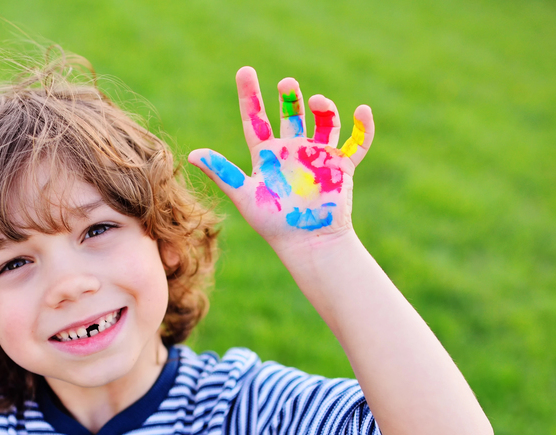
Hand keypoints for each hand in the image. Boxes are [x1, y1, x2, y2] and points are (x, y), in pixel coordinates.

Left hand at [189, 67, 373, 248]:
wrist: (307, 243)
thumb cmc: (273, 223)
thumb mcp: (245, 195)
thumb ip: (222, 172)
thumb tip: (192, 154)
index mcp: (267, 155)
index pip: (255, 119)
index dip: (249, 95)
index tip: (245, 70)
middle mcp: (292, 151)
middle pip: (291, 114)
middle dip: (289, 97)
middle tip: (286, 84)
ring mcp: (318, 156)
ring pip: (324, 122)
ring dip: (324, 109)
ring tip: (318, 102)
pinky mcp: (341, 166)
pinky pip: (357, 142)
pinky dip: (363, 128)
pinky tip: (362, 111)